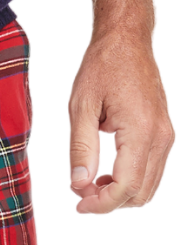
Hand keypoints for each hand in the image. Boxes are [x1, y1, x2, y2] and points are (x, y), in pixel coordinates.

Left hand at [69, 24, 173, 211]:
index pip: (126, 185)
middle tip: (80, 190)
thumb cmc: (104, 66)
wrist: (127, 41)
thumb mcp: (81, 106)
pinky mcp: (164, 133)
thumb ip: (81, 149)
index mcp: (140, 130)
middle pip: (140, 193)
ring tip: (91, 180)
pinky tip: (106, 170)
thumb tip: (79, 184)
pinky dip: (131, 179)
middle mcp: (160, 136)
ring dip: (121, 192)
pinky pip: (152, 169)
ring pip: (149, 186)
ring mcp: (166, 135)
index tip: (78, 203)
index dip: (101, 203)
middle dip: (110, 201)